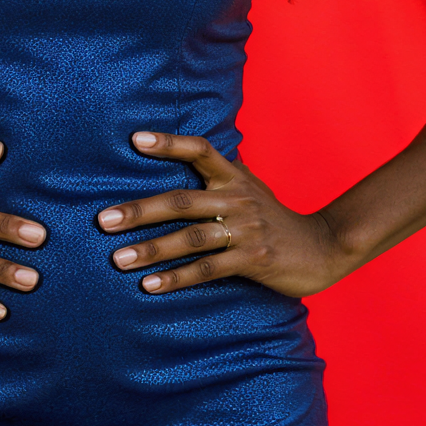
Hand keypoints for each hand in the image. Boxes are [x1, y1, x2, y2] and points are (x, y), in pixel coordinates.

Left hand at [96, 131, 350, 297]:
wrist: (322, 247)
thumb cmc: (272, 217)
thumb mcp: (247, 188)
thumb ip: (216, 176)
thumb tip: (176, 158)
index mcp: (233, 177)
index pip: (199, 150)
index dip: (168, 143)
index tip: (134, 139)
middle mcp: (237, 198)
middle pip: (181, 201)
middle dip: (139, 210)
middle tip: (102, 220)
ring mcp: (246, 229)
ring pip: (190, 238)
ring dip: (151, 250)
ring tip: (118, 259)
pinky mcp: (253, 259)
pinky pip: (208, 269)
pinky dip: (176, 278)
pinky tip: (149, 285)